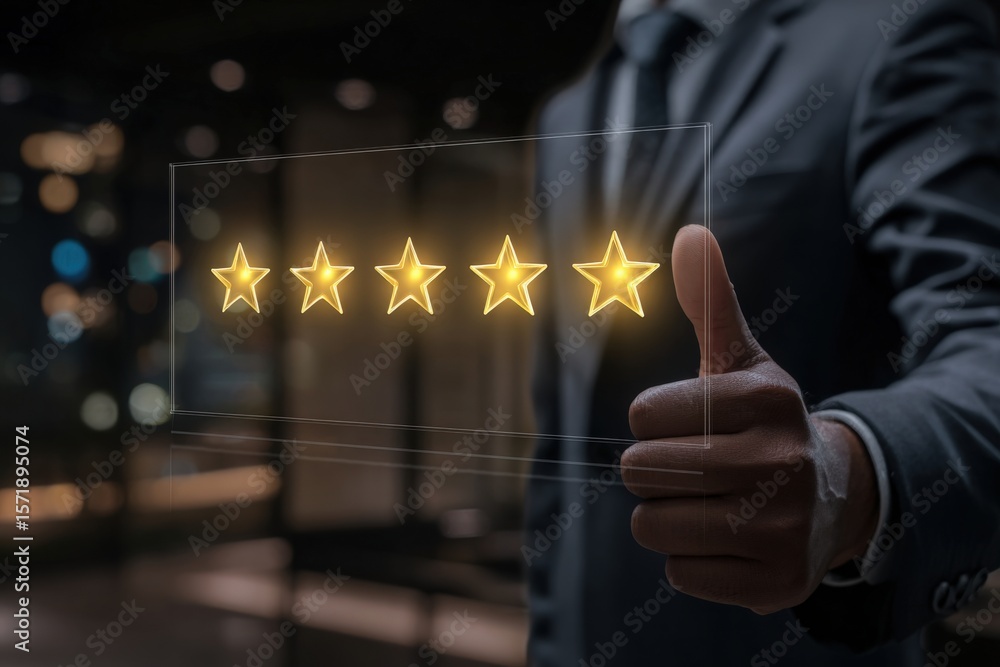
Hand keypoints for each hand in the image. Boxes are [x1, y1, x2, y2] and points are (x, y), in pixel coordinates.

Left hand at [621, 225, 878, 613]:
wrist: (832, 496)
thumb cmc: (762, 422)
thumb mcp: (741, 360)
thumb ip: (711, 301)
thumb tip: (691, 234)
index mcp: (768, 399)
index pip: (643, 417)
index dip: (650, 422)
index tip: (684, 423)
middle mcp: (783, 463)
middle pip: (643, 473)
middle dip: (652, 469)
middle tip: (690, 466)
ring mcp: (784, 527)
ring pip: (654, 527)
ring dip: (666, 515)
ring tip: (708, 502)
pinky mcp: (777, 582)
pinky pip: (681, 573)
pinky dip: (691, 559)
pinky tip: (727, 538)